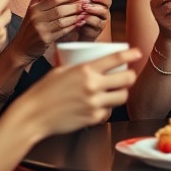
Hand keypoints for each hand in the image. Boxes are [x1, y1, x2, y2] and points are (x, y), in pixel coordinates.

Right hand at [8, 0, 86, 65]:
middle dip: (76, 5)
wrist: (21, 48)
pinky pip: (62, 31)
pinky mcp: (45, 39)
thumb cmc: (29, 27)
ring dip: (77, 16)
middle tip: (87, 2)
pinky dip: (73, 26)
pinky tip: (80, 23)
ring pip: (63, 20)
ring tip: (86, 12)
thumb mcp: (31, 8)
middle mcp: (36, 17)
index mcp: (34, 8)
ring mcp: (40, 29)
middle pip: (60, 9)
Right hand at [26, 48, 140, 134]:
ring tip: (116, 91)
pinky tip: (100, 105)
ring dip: (122, 93)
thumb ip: (80, 68)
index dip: (130, 55)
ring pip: (122, 97)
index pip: (115, 59)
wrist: (32, 115)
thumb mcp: (61, 71)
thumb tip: (92, 64)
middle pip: (127, 79)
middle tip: (128, 76)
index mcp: (85, 70)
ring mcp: (94, 103)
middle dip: (130, 76)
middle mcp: (92, 85)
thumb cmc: (43, 91)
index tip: (137, 53)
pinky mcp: (92, 118)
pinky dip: (106, 109)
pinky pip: (108, 112)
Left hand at [76, 0, 111, 41]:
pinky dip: (89, 19)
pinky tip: (83, 17)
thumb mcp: (80, 3)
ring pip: (103, 12)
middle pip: (107, 2)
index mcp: (100, 2)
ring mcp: (102, 19)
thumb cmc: (79, 16)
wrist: (76, 33)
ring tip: (84, 7)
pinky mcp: (98, 28)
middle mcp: (104, 10)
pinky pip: (97, 23)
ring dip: (94, 8)